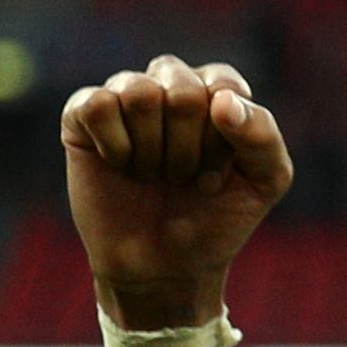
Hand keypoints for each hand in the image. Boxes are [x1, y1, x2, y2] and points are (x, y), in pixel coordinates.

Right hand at [62, 56, 292, 330]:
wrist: (165, 265)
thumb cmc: (218, 218)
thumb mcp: (264, 182)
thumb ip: (263, 136)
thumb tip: (223, 101)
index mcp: (216, 94)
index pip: (222, 82)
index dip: (224, 135)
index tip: (220, 175)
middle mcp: (169, 87)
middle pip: (181, 86)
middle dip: (189, 146)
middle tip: (184, 179)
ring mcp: (124, 98)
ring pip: (138, 91)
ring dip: (153, 148)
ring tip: (154, 174)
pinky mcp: (82, 116)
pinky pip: (97, 105)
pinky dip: (116, 145)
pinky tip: (120, 166)